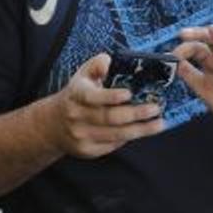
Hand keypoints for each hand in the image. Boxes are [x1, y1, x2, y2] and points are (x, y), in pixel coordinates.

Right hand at [49, 53, 164, 158]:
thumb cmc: (76, 96)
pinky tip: (143, 131)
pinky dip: (130, 138)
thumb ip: (96, 65)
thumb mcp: (81, 76)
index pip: (92, 96)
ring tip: (158, 124)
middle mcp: (77, 116)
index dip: (111, 96)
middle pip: (110, 117)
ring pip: (116, 134)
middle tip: (155, 108)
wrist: (54, 125)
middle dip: (136, 114)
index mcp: (76, 94)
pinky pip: (113, 144)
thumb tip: (108, 62)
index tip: (129, 93)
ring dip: (140, 130)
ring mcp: (81, 135)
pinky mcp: (88, 150)